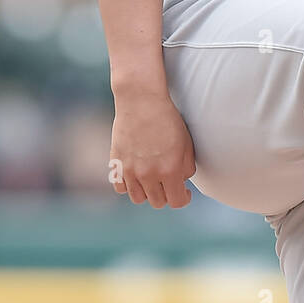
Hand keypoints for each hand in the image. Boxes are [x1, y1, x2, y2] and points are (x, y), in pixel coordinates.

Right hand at [108, 91, 196, 208]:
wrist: (141, 100)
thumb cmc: (168, 119)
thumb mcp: (187, 143)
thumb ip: (186, 168)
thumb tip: (181, 182)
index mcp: (170, 170)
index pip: (177, 202)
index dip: (183, 199)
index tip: (185, 192)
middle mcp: (149, 174)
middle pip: (158, 202)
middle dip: (166, 194)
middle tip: (169, 183)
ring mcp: (130, 171)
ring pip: (138, 198)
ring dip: (148, 192)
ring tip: (153, 179)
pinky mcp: (116, 164)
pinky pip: (121, 188)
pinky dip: (129, 186)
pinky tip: (136, 175)